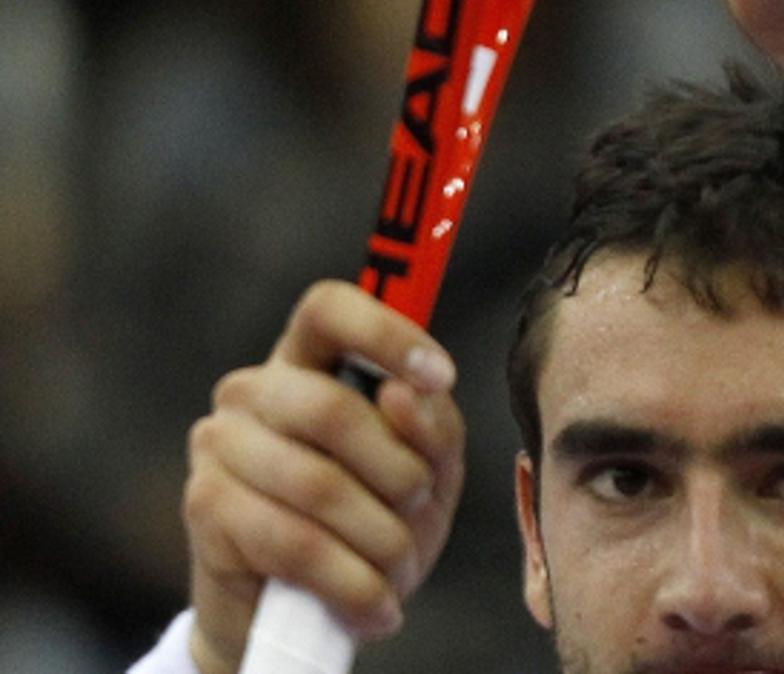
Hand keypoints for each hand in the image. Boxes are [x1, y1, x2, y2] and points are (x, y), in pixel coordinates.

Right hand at [182, 281, 464, 673]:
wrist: (302, 614)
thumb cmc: (373, 520)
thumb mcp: (428, 470)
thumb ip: (433, 426)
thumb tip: (407, 392)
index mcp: (308, 358)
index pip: (329, 308)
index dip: (386, 333)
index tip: (440, 376)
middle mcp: (254, 388)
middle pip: (332, 408)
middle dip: (398, 471)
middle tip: (420, 508)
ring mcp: (220, 443)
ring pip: (319, 484)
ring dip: (382, 539)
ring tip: (399, 569)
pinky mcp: (205, 505)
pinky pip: (295, 542)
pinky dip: (352, 582)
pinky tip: (376, 605)